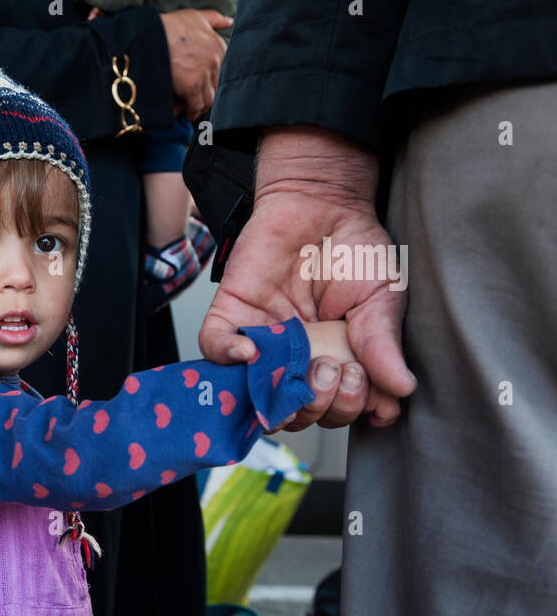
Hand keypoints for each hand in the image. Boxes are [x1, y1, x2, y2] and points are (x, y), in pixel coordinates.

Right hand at [158, 9, 230, 120]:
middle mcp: (215, 59)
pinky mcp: (191, 85)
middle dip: (205, 95)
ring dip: (199, 107)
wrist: (149, 34)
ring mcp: (204, 73)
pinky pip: (196, 106)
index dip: (210, 82)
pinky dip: (190, 112)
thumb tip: (230, 21)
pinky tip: (182, 113)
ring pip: (209, 100)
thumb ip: (214, 19)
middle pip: (217, 88)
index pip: (223, 73)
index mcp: (218, 46)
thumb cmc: (169, 25)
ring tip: (188, 109)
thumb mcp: (195, 17)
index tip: (201, 87)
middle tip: (192, 101)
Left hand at [198, 127, 416, 428]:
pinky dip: (228, 359)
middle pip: (300, 413)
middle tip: (343, 372)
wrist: (322, 201)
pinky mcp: (231, 317)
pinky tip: (252, 352)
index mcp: (335, 363)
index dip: (351, 411)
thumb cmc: (355, 249)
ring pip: (259, 395)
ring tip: (314, 368)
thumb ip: (383, 342)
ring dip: (286, 395)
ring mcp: (263, 343)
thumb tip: (401, 388)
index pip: (336, 411)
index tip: (376, 402)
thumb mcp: (382, 296)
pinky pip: (214, 351)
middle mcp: (296, 362)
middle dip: (326, 404)